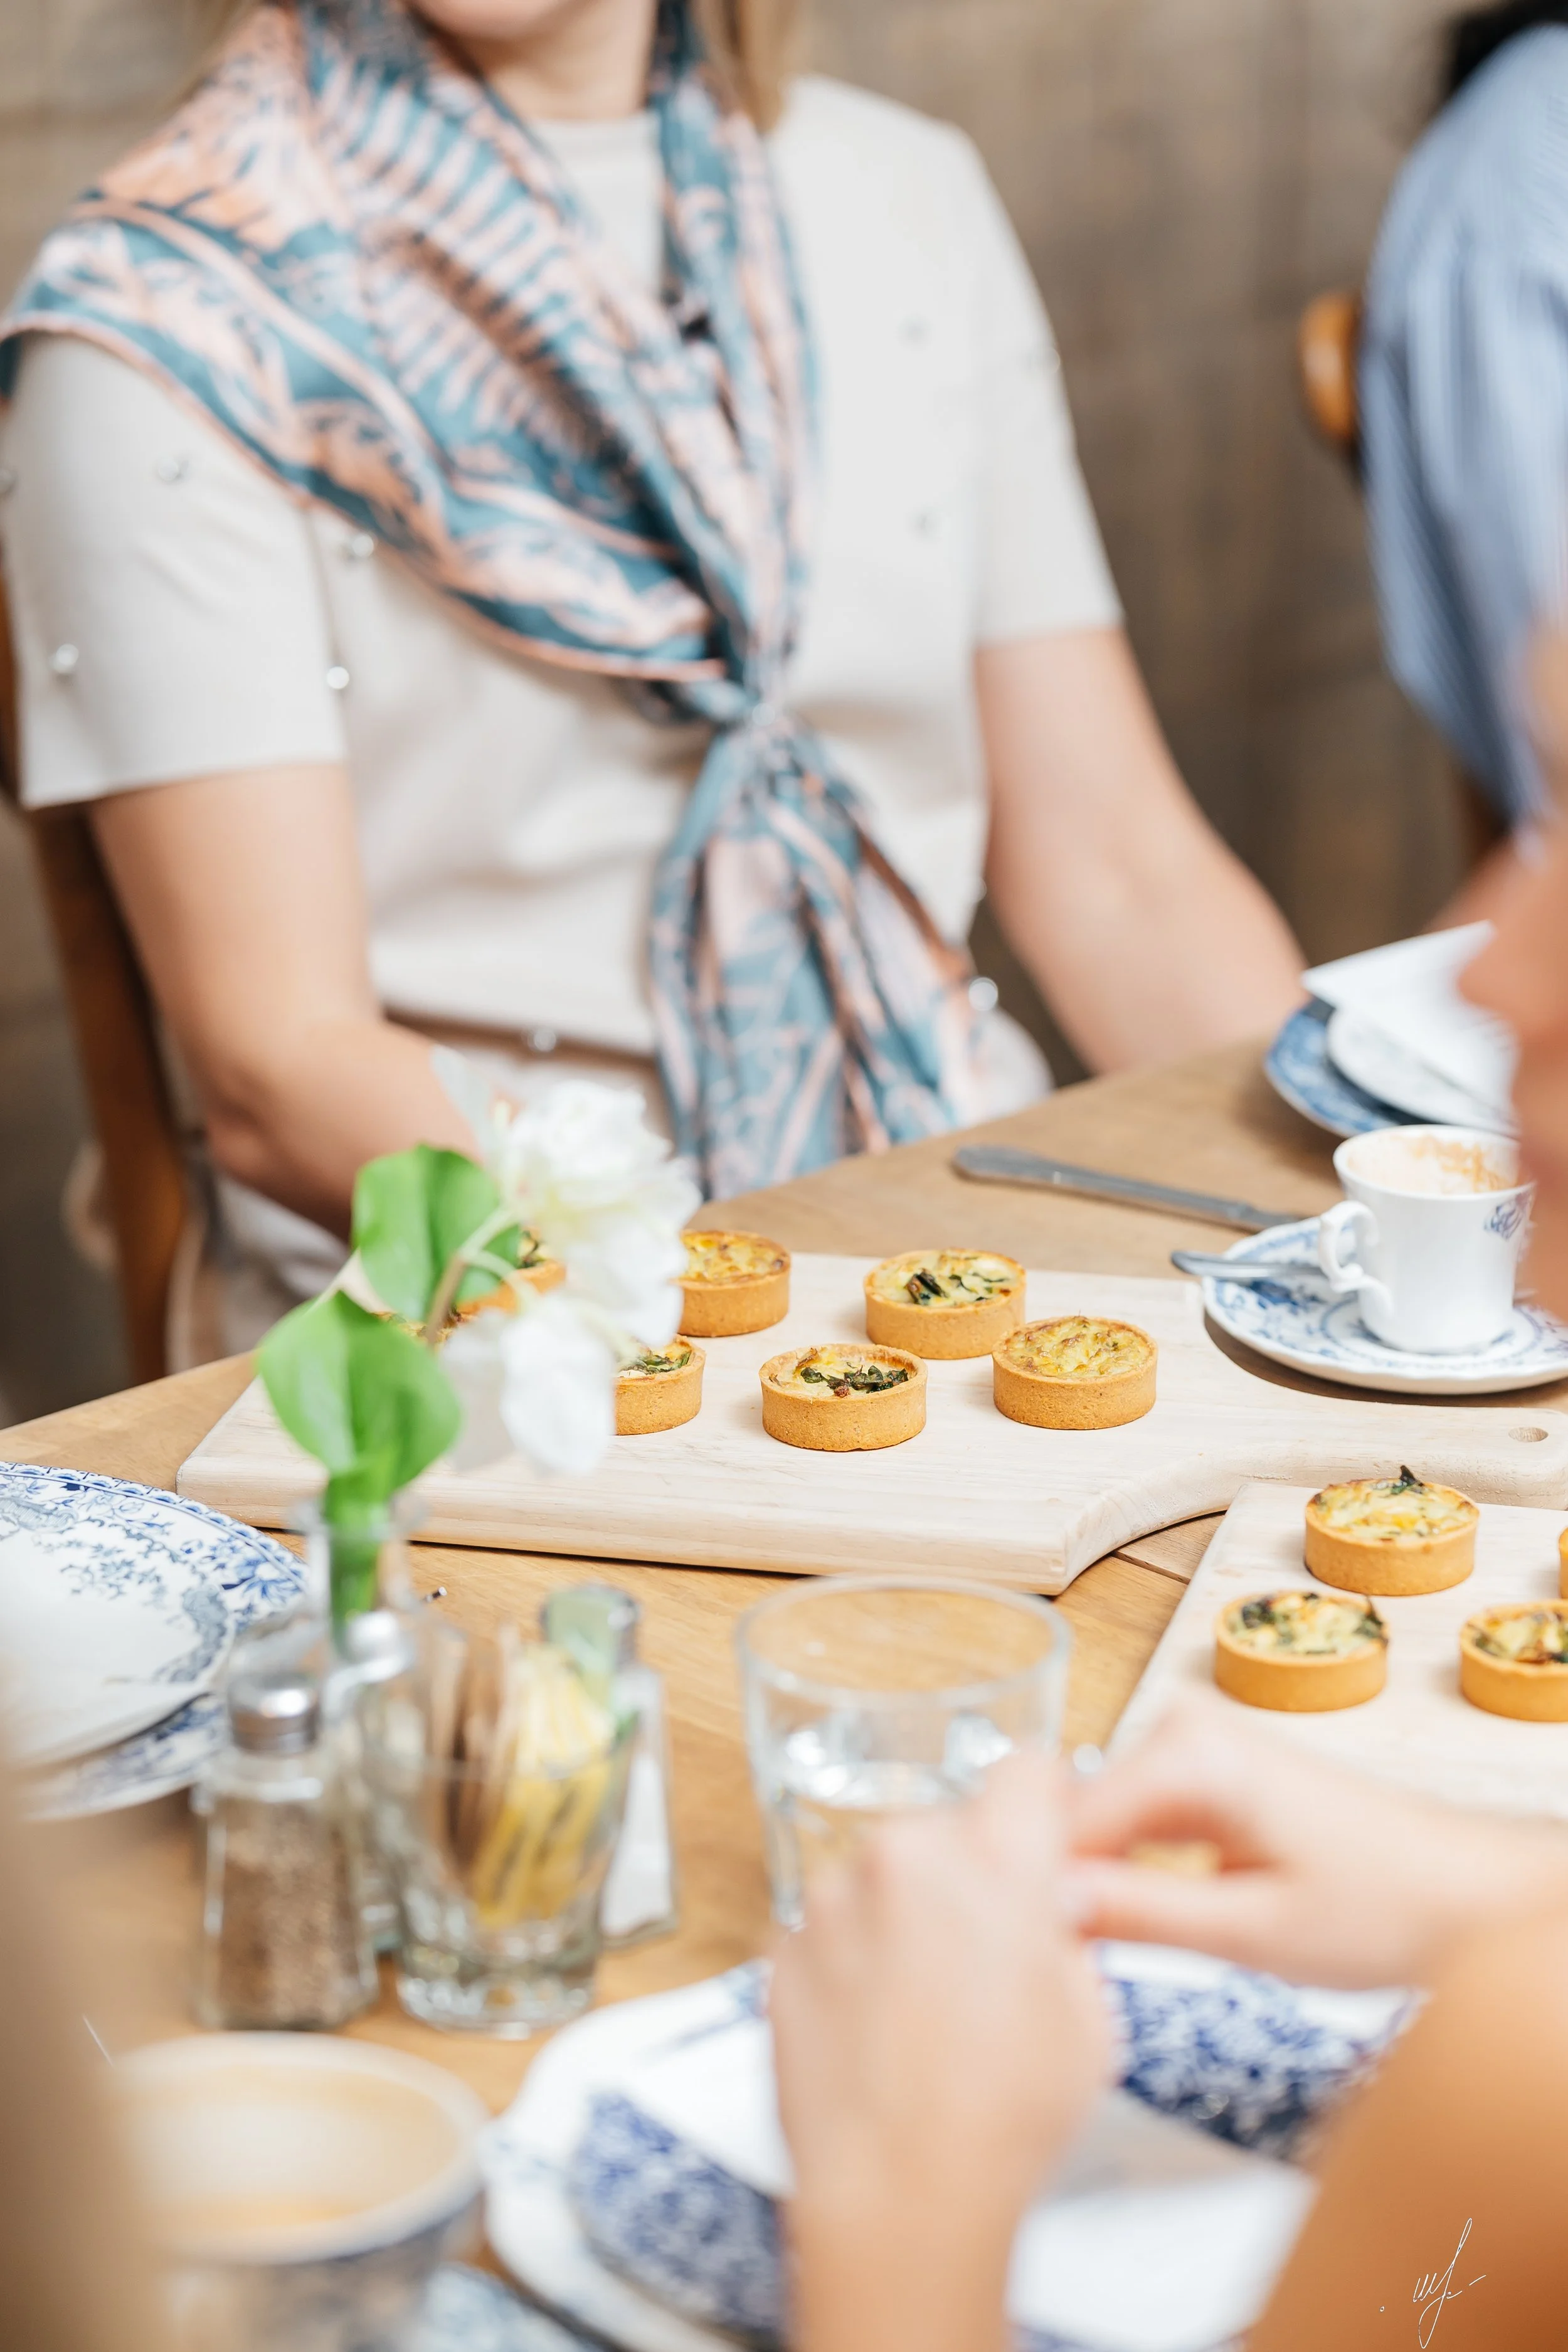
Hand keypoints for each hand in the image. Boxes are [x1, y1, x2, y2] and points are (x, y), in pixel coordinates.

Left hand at [771, 1752, 1108, 2351]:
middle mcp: (903, 1857)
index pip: (1024, 1769)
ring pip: (882, 1876)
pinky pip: (829, 1926)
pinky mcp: (780, 1946)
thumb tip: (1048, 1914)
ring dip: (903, 1915)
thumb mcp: (1087, 2020)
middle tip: (985, 1954)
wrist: (898, 2196)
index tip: (1041, 1832)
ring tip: (924, 2009)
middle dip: (968, 1874)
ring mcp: (830, 1899)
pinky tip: (875, 2028)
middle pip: (947, 1826)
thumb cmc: (999, 2121)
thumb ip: (1064, 1936)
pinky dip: (851, 1958)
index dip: (1040, 1803)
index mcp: (994, 1860)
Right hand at [1064, 1695, 1567, 1987]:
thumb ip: (1135, 1913)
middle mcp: (1183, 1725)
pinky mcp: (1202, 1760)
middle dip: (1056, 1883)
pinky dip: (1118, 1863)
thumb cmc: (1378, 1909)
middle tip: (1064, 1965)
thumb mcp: (1249, 1932)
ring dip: (1084, 1876)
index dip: (1029, 1890)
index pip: (1061, 1820)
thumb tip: (1036, 1904)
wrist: (1460, 1889)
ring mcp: (1191, 1736)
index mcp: (1192, 1756)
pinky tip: (1127, 1913)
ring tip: (1098, 1946)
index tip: (1015, 1955)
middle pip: (1070, 1811)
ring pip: (1091, 1813)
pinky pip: (1126, 1809)